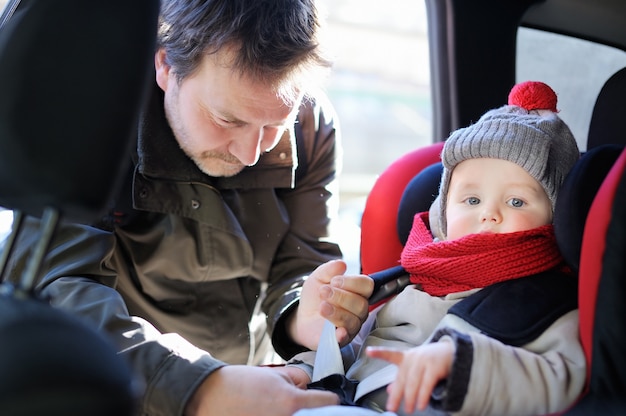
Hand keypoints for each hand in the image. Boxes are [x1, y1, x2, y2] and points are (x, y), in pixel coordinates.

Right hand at [184, 365, 338, 415]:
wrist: (210, 396)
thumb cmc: (242, 384)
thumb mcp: (275, 376)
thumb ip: (298, 384)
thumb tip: (310, 391)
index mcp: (293, 402)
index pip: (330, 403)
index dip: (330, 398)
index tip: (327, 398)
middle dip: (316, 412)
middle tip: (308, 407)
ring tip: (287, 411)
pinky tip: (273, 414)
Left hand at [289, 260, 373, 349]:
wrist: (302, 316)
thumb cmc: (316, 296)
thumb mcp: (318, 278)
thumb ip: (329, 270)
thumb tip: (341, 264)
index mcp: (357, 293)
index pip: (367, 286)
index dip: (352, 282)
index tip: (333, 281)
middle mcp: (359, 311)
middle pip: (361, 304)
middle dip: (341, 296)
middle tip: (323, 291)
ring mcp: (351, 326)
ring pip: (353, 320)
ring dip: (337, 312)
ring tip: (322, 306)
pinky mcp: (340, 340)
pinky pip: (346, 338)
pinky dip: (342, 334)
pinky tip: (335, 329)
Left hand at [366, 340, 454, 412]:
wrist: (453, 353)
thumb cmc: (431, 362)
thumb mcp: (415, 368)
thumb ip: (402, 379)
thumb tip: (389, 390)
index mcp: (406, 357)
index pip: (390, 354)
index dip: (379, 353)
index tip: (368, 351)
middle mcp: (413, 357)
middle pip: (402, 377)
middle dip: (397, 394)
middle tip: (391, 408)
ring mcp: (424, 360)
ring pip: (414, 381)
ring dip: (410, 397)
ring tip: (409, 409)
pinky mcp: (435, 366)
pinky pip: (427, 383)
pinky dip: (423, 395)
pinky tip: (421, 404)